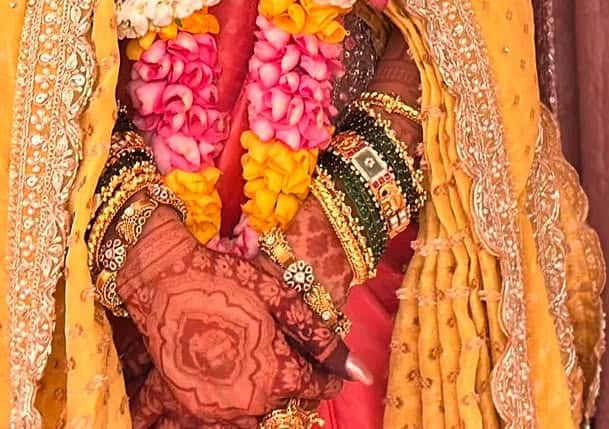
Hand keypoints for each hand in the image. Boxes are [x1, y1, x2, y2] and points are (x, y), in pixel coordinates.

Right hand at [117, 208, 348, 422]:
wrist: (163, 280)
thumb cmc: (226, 280)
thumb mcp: (279, 296)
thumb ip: (319, 338)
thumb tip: (359, 373)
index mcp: (277, 374)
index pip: (317, 387)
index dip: (327, 373)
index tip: (327, 364)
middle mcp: (249, 403)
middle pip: (288, 405)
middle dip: (296, 386)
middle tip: (289, 355)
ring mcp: (217, 412)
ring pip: (258, 417)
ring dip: (267, 396)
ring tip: (261, 364)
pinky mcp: (191, 410)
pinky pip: (227, 421)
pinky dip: (239, 405)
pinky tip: (235, 374)